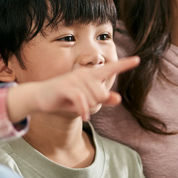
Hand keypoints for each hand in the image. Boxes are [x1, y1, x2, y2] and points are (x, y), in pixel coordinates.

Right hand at [6, 56, 139, 122]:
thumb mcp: (84, 101)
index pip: (110, 69)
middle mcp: (83, 73)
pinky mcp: (65, 87)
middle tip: (82, 105)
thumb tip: (119, 99)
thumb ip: (102, 99)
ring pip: (93, 98)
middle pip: (102, 94)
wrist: (39, 98)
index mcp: (89, 75)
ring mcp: (73, 79)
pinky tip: (83, 117)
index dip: (125, 65)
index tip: (138, 59)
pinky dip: (83, 111)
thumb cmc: (63, 99)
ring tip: (77, 108)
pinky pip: (82, 100)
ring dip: (87, 108)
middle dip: (95, 104)